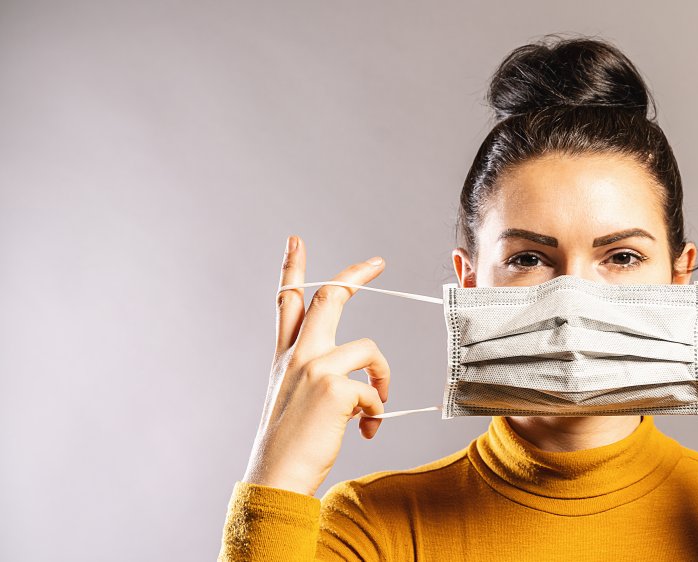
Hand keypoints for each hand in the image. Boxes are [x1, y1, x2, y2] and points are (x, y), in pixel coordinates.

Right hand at [242, 236, 389, 496]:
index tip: (297, 241)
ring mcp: (315, 368)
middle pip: (327, 299)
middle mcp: (297, 357)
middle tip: (376, 262)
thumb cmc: (290, 447)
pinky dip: (377, 412)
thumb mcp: (294, 401)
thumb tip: (361, 385)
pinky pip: (374, 391)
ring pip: (368, 349)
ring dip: (383, 376)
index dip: (293, 268)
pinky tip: (365, 431)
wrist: (276, 478)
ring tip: (377, 408)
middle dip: (353, 275)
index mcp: (285, 358)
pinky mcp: (335, 388)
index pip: (286, 302)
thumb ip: (318, 380)